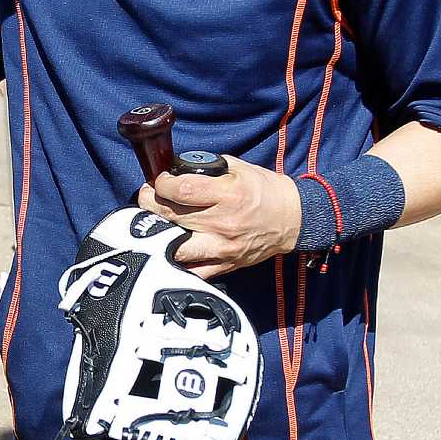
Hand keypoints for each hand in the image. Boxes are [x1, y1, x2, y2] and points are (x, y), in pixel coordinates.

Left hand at [133, 155, 300, 278]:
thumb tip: (176, 170)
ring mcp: (221, 248)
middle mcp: (223, 223)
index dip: (161, 184)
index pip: (181, 190)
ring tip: (153, 221)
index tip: (159, 181)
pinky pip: (190, 270)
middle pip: (170, 216)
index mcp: (228, 195)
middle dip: (150, 203)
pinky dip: (174, 260)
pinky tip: (167, 247)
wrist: (293, 219)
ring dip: (156, 233)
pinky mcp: (223, 266)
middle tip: (147, 197)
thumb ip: (207, 168)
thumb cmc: (265, 191)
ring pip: (174, 246)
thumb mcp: (239, 168)